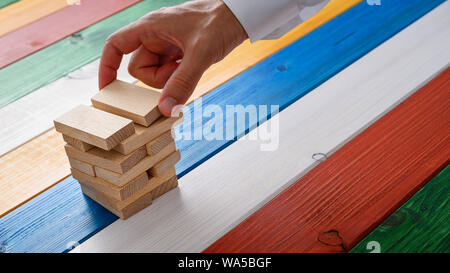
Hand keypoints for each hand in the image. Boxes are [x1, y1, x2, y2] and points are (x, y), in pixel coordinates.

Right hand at [98, 0, 247, 115]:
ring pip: (155, 73)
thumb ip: (182, 83)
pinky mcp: (179, 52)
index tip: (106, 89)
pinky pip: (169, 72)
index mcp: (150, 27)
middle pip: (139, 68)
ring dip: (170, 78)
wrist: (241, 16)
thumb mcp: (200, 55)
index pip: (115, 45)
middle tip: (179, 71)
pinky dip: (179, 77)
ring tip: (191, 66)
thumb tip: (165, 110)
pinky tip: (194, 67)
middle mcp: (155, 35)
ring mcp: (167, 44)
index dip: (107, 66)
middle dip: (157, 79)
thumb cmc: (219, 23)